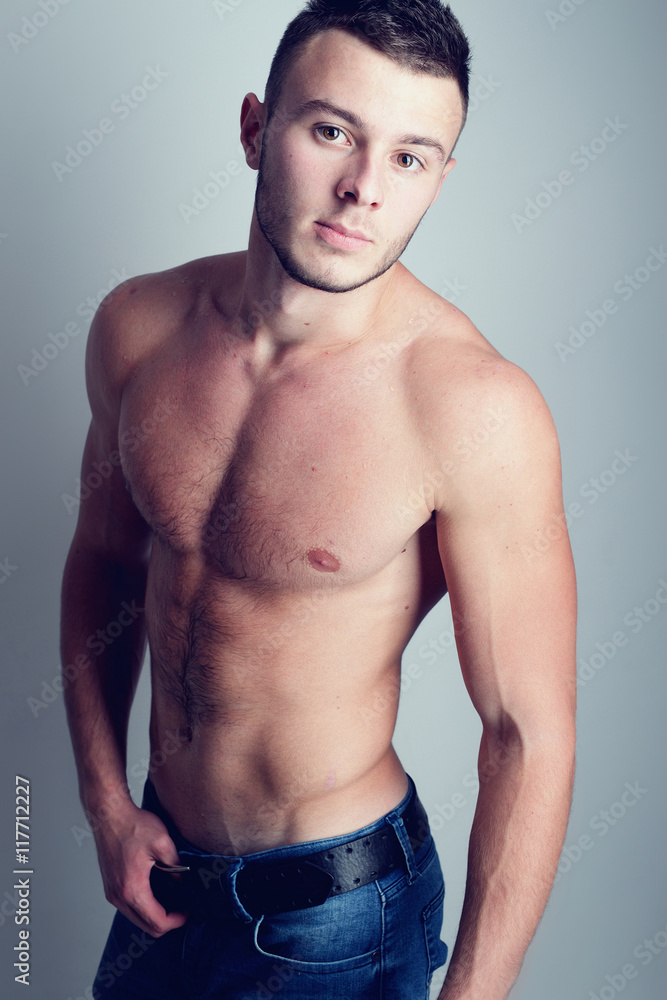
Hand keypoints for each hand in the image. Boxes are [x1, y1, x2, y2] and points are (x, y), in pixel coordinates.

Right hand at [92, 798, 188, 936]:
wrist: (109, 815)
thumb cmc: (133, 826)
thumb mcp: (163, 843)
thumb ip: (176, 867)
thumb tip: (183, 883)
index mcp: (132, 889)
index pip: (157, 922)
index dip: (177, 921)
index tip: (188, 911)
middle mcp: (119, 896)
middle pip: (146, 927)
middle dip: (167, 922)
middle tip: (183, 908)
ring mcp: (112, 893)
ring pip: (137, 919)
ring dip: (155, 915)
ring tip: (172, 899)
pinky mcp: (111, 887)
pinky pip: (129, 908)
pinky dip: (144, 907)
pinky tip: (157, 892)